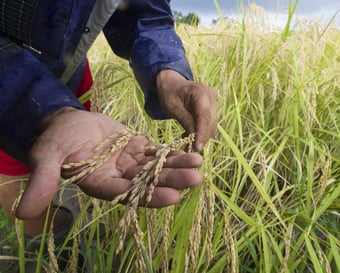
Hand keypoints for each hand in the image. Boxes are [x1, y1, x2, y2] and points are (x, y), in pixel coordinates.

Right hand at [16, 108, 202, 219]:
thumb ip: (42, 180)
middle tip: (196, 179)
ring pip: (156, 167)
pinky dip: (171, 152)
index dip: (149, 196)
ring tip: (198, 164)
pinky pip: (156, 152)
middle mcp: (119, 178)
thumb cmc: (56, 139)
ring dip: (177, 166)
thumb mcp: (46, 157)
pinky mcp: (136, 149)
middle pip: (149, 182)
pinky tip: (189, 152)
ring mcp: (129, 164)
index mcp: (100, 184)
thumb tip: (23, 213)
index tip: (173, 197)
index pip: (127, 194)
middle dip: (172, 181)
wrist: (67, 123)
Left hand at [156, 70, 216, 150]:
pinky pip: (210, 123)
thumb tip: (194, 136)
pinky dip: (201, 130)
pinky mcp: (213, 107)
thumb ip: (184, 120)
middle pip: (210, 122)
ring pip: (212, 124)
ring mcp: (213, 100)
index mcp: (199, 91)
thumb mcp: (172, 107)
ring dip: (202, 135)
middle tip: (189, 147)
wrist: (173, 83)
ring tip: (186, 138)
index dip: (202, 133)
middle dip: (202, 136)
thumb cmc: (169, 93)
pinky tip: (190, 133)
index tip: (197, 147)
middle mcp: (210, 95)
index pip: (204, 116)